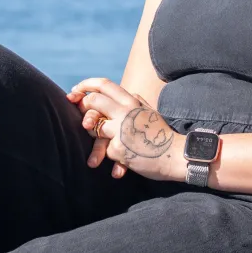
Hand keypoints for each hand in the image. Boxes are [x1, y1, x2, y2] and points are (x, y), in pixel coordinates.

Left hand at [67, 78, 184, 181]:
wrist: (177, 156)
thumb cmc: (162, 135)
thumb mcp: (149, 111)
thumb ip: (134, 101)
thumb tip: (119, 92)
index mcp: (132, 101)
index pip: (103, 84)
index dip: (85, 85)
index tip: (74, 92)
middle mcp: (125, 112)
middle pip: (93, 101)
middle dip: (83, 110)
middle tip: (84, 123)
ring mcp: (121, 129)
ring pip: (95, 128)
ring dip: (97, 141)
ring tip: (99, 156)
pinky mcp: (120, 148)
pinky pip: (106, 151)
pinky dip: (112, 159)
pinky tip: (121, 168)